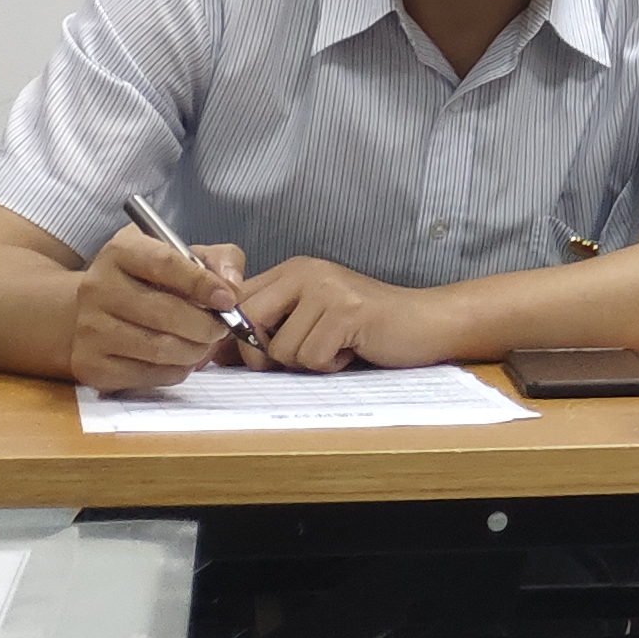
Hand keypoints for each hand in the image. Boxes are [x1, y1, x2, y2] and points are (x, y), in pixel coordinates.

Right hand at [67, 223, 249, 391]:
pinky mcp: (90, 365)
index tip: (229, 300)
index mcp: (120, 251)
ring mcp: (89, 329)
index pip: (166, 264)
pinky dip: (177, 370)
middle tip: (222, 328)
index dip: (203, 284)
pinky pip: (147, 374)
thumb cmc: (151, 280)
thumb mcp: (184, 255)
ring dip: (196, 350)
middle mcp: (97, 287)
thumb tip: (233, 289)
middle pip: (165, 312)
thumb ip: (219, 260)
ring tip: (206, 342)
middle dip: (206, 325)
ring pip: (159, 348)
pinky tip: (182, 358)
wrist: (95, 311)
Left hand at [241, 255, 452, 372]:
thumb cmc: (365, 330)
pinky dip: (330, 366)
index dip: (237, 336)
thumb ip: (267, 329)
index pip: (236, 300)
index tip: (257, 352)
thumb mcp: (309, 322)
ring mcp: (327, 288)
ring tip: (336, 348)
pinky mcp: (347, 310)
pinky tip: (351, 351)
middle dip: (264, 353)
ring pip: (280, 348)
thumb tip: (214, 354)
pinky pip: (311, 357)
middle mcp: (305, 272)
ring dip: (307, 363)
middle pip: (248, 322)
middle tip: (299, 356)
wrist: (425, 322)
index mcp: (292, 271)